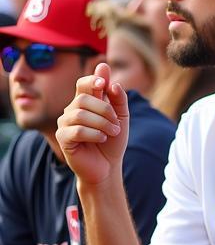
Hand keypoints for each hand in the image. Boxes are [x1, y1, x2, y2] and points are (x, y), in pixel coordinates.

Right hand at [56, 62, 130, 187]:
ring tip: (112, 132)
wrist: (108, 164)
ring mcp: (65, 123)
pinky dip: (94, 134)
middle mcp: (72, 110)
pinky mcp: (63, 138)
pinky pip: (77, 130)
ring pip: (80, 114)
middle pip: (83, 98)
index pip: (83, 83)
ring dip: (102, 123)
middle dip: (105, 109)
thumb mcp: (122, 116)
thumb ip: (118, 98)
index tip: (103, 83)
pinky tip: (102, 138)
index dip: (92, 80)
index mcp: (86, 101)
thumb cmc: (113, 138)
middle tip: (116, 124)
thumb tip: (112, 83)